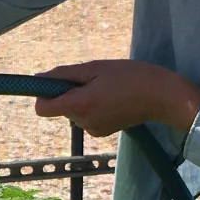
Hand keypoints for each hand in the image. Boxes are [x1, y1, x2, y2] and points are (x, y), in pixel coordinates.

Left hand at [34, 60, 199, 137]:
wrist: (161, 96)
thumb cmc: (129, 76)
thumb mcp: (95, 68)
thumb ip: (64, 74)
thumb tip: (39, 78)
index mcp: (79, 106)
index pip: (42, 108)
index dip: (44, 94)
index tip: (56, 83)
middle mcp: (82, 122)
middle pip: (60, 107)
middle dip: (69, 92)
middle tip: (93, 79)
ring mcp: (92, 130)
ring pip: (74, 111)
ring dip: (82, 98)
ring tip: (105, 87)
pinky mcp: (101, 132)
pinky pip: (86, 116)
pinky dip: (92, 106)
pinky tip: (111, 98)